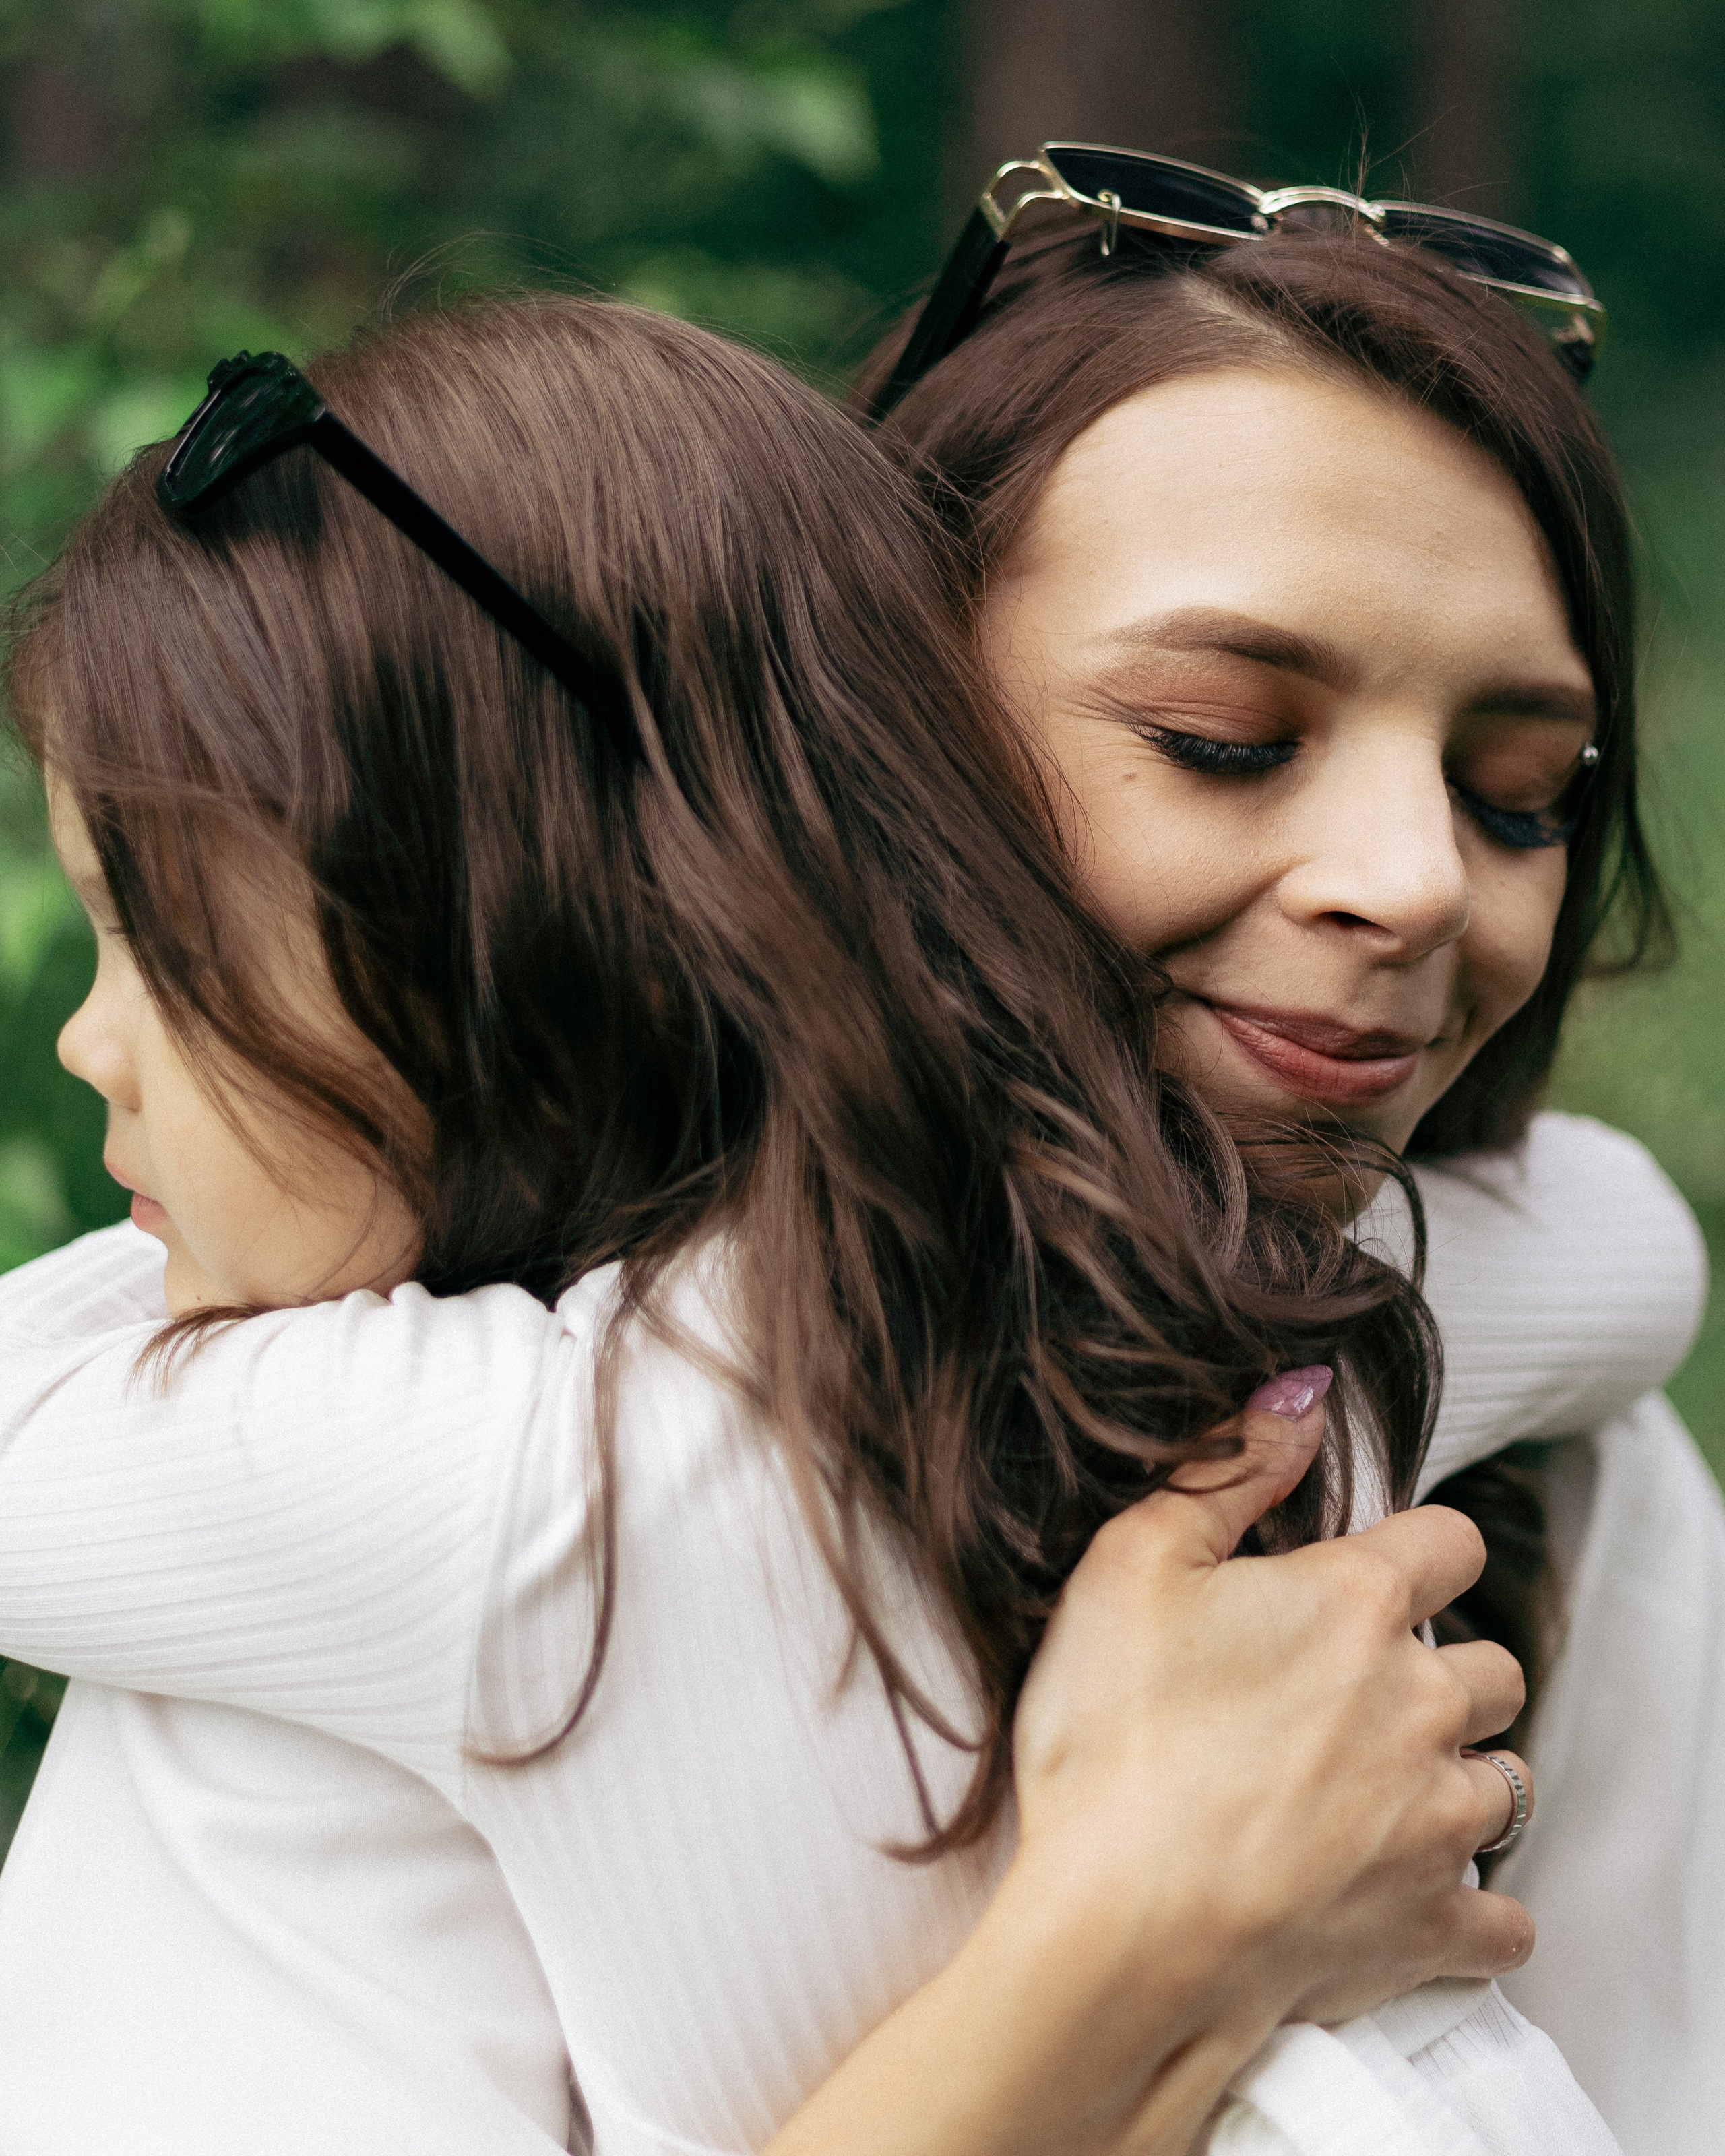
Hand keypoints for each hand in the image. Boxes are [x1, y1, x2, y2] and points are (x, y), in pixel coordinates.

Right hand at [993, 1377, 1530, 2146]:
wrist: (1121, 1927)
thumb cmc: (1113, 1738)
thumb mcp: (1130, 1564)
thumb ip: (1225, 1471)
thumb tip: (1300, 1397)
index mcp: (1357, 1607)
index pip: (1453, 1542)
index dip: (1417, 1550)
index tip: (1373, 1578)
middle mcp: (1422, 1705)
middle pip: (1493, 1668)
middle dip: (1444, 1671)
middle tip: (1360, 1694)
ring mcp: (1435, 1820)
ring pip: (1506, 1784)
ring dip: (1460, 1778)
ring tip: (1384, 1791)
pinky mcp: (1428, 1923)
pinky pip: (1501, 1919)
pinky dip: (1474, 1907)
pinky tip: (1422, 1894)